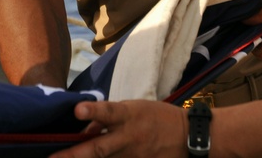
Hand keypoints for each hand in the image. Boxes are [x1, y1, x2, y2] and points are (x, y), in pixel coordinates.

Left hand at [49, 100, 186, 157]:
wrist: (187, 137)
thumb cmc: (156, 117)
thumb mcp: (134, 108)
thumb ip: (109, 117)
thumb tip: (85, 129)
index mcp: (128, 116)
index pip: (108, 111)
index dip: (93, 110)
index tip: (77, 110)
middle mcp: (128, 138)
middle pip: (98, 148)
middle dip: (74, 154)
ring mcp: (133, 157)